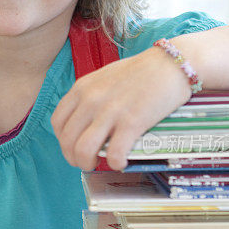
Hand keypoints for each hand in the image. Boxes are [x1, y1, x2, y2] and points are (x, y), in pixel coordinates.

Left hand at [51, 45, 190, 169]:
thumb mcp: (104, 78)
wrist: (170, 64)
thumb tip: (85, 122)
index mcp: (82, 88)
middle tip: (86, 163)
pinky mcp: (131, 122)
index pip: (58, 122)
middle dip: (73, 158)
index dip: (63, 141)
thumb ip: (91, 97)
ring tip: (99, 164)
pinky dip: (115, 164)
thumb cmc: (141, 72)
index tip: (73, 147)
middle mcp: (91, 100)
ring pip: (83, 150)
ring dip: (88, 164)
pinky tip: (121, 163)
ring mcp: (110, 111)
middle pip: (67, 140)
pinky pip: (114, 154)